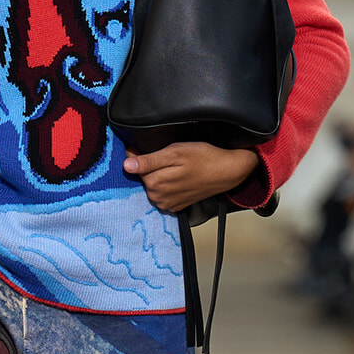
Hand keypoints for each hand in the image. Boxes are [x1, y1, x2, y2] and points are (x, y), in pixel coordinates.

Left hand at [123, 143, 260, 214]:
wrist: (227, 172)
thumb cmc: (204, 158)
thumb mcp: (175, 152)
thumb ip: (149, 160)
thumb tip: (127, 165)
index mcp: (155, 183)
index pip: (133, 166)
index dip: (137, 153)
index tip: (145, 147)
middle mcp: (158, 197)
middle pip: (143, 177)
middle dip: (151, 166)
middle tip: (169, 157)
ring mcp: (167, 203)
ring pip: (152, 186)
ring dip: (159, 176)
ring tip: (176, 167)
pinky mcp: (176, 206)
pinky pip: (163, 194)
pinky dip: (167, 185)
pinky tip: (180, 178)